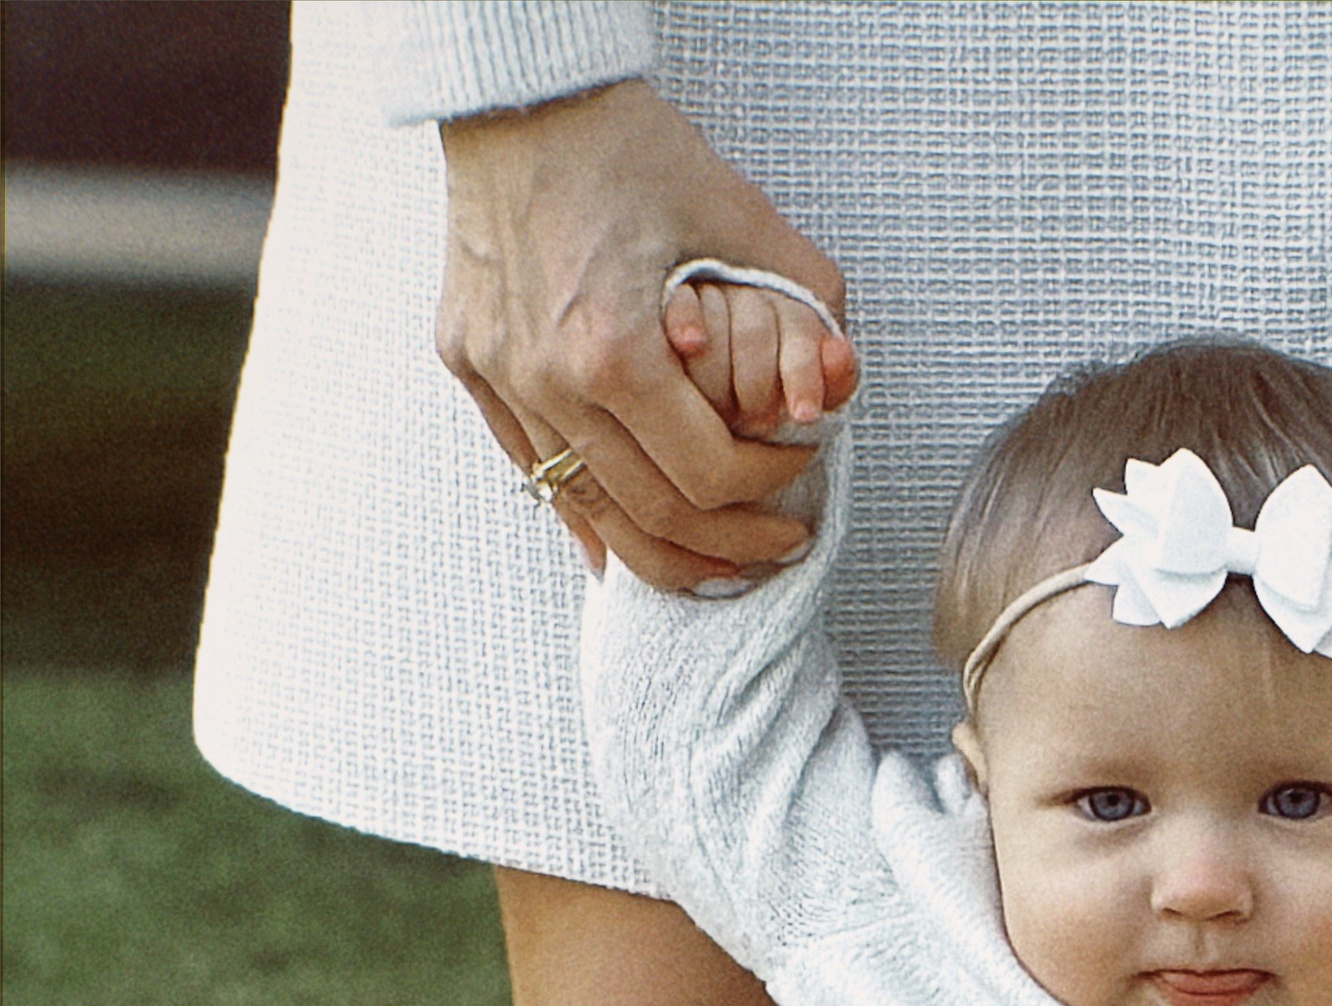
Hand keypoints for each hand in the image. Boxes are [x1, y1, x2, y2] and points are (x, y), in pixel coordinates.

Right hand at [438, 79, 855, 586]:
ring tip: (720, 562)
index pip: (708, 475)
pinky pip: (536, 474)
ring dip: (666, 552)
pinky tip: (632, 545)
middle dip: (731, 540)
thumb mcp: (738, 214)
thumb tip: (838, 383)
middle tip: (777, 539)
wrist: (521, 96)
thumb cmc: (625, 147)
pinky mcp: (470, 367)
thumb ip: (806, 299)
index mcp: (613, 348)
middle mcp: (548, 378)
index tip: (796, 469)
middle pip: (655, 514)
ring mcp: (500, 378)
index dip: (767, 487)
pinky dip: (589, 518)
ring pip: (592, 512)